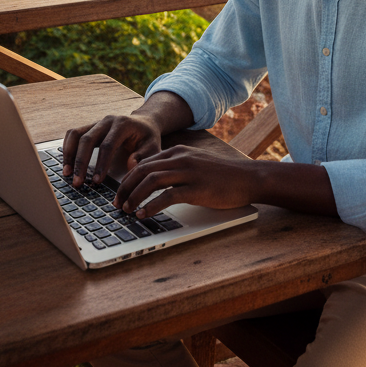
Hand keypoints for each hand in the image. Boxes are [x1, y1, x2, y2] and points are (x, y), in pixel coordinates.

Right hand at [62, 113, 161, 186]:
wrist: (144, 123)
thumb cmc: (148, 137)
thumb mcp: (154, 146)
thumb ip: (144, 156)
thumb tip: (131, 166)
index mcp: (123, 124)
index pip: (107, 145)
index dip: (100, 164)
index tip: (96, 181)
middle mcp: (107, 120)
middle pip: (87, 139)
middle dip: (80, 162)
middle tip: (77, 182)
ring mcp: (96, 122)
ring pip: (76, 135)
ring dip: (69, 154)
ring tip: (67, 174)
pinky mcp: (89, 127)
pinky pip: (73, 134)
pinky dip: (67, 148)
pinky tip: (67, 163)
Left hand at [114, 146, 260, 216]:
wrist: (249, 178)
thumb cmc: (222, 175)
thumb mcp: (195, 164)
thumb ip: (176, 167)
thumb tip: (153, 180)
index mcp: (178, 152)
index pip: (144, 163)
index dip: (128, 178)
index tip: (120, 193)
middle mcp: (180, 158)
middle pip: (142, 170)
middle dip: (125, 187)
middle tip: (117, 203)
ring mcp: (188, 172)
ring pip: (151, 180)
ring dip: (134, 196)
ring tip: (127, 210)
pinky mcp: (197, 188)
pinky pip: (167, 196)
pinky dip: (151, 206)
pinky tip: (144, 214)